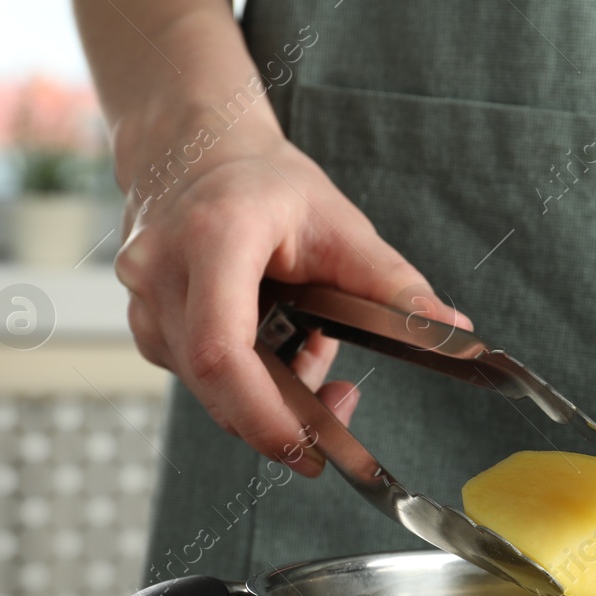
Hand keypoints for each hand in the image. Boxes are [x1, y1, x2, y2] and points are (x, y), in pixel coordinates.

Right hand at [112, 114, 468, 475]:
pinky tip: (278, 342)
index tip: (308, 445)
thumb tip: (452, 331)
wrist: (196, 150)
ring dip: (270, 392)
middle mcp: (162, 270)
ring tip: (313, 345)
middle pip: (216, 384)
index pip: (221, 350)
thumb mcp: (342, 225)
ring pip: (210, 389)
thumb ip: (396, 286)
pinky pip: (199, 378)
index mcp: (214, 237)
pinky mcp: (145, 324)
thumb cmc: (267, 186)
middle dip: (283, 415)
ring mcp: (143, 300)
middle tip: (343, 406)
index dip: (262, 413)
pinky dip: (247, 378)